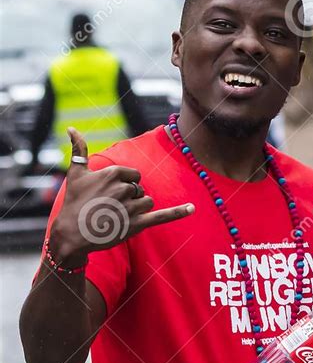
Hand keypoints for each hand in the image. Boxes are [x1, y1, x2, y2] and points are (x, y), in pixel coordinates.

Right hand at [49, 127, 193, 265]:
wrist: (71, 234)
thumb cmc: (74, 202)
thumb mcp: (76, 173)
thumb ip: (79, 149)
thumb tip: (71, 128)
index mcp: (113, 173)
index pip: (133, 174)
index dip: (124, 184)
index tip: (109, 194)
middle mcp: (124, 189)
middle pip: (139, 189)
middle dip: (129, 198)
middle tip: (109, 208)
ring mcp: (131, 208)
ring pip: (146, 202)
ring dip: (136, 209)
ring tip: (117, 217)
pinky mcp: (136, 225)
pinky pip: (162, 216)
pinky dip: (178, 212)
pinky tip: (192, 209)